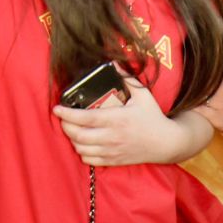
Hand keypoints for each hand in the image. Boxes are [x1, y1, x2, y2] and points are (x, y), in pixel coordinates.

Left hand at [54, 76, 202, 165]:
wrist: (166, 143)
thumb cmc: (153, 117)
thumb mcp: (143, 94)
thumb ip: (127, 77)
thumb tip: (113, 62)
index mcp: (116, 119)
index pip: (85, 118)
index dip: (67, 114)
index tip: (56, 108)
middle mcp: (112, 137)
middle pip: (78, 135)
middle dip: (65, 126)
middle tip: (63, 117)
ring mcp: (112, 151)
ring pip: (81, 149)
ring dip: (72, 139)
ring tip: (72, 129)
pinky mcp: (114, 161)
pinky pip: (90, 160)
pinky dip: (81, 152)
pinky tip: (82, 143)